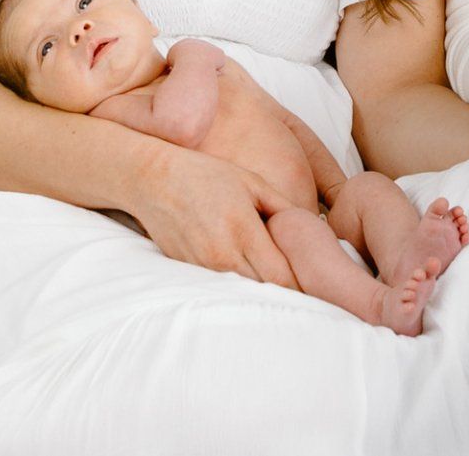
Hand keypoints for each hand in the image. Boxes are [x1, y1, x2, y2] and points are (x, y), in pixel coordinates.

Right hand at [129, 143, 298, 288]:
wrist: (153, 180)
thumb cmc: (206, 175)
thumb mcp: (252, 182)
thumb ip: (283, 208)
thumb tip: (312, 229)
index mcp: (242, 231)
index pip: (281, 277)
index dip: (302, 284)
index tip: (315, 281)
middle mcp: (221, 256)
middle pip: (265, 292)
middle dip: (288, 292)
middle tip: (305, 287)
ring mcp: (202, 268)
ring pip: (243, 294)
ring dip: (262, 292)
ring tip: (280, 284)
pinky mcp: (188, 273)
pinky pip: (222, 288)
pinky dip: (239, 287)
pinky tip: (249, 277)